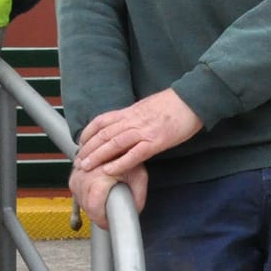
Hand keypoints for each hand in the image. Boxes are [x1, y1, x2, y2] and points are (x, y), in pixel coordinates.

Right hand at [69, 159, 147, 228]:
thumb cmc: (128, 154)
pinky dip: (84, 195)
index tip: (107, 223)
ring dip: (89, 205)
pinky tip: (94, 193)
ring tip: (103, 202)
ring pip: (79, 199)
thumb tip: (132, 214)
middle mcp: (85, 173)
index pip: (93, 207)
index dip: (101, 220)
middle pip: (85, 205)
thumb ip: (138, 198)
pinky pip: (75, 191)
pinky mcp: (74, 171)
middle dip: (97, 214)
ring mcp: (77, 172)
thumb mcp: (140, 177)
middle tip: (109, 215)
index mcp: (99, 176)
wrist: (116, 140)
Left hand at [75, 89, 202, 176]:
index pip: (102, 121)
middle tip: (78, 161)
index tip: (80, 143)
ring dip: (98, 156)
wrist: (192, 99)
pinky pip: (134, 154)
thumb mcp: (147, 107)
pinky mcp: (156, 141)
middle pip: (104, 134)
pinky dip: (120, 163)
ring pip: (114, 144)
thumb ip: (134, 116)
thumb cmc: (173, 104)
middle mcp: (133, 120)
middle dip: (88, 148)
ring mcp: (144, 131)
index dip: (88, 133)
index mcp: (130, 111)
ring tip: (86, 167)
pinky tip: (110, 171)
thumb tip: (124, 124)